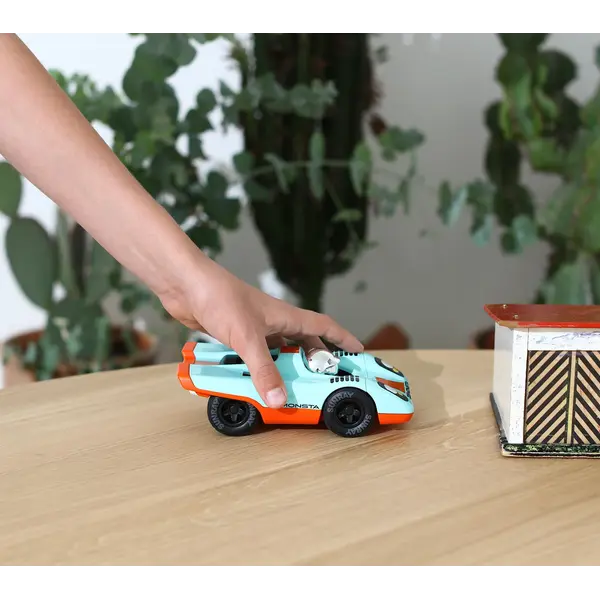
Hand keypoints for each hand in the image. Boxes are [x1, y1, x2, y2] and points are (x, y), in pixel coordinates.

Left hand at [159, 259, 362, 408]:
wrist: (186, 285)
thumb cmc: (221, 297)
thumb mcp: (247, 337)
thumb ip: (263, 369)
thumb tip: (279, 399)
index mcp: (286, 317)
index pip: (323, 326)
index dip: (342, 338)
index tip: (357, 350)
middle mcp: (273, 322)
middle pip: (303, 343)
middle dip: (314, 362)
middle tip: (322, 382)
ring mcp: (254, 328)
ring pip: (277, 352)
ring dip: (283, 369)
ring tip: (288, 389)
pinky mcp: (235, 335)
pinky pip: (253, 357)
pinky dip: (256, 370)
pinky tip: (253, 382)